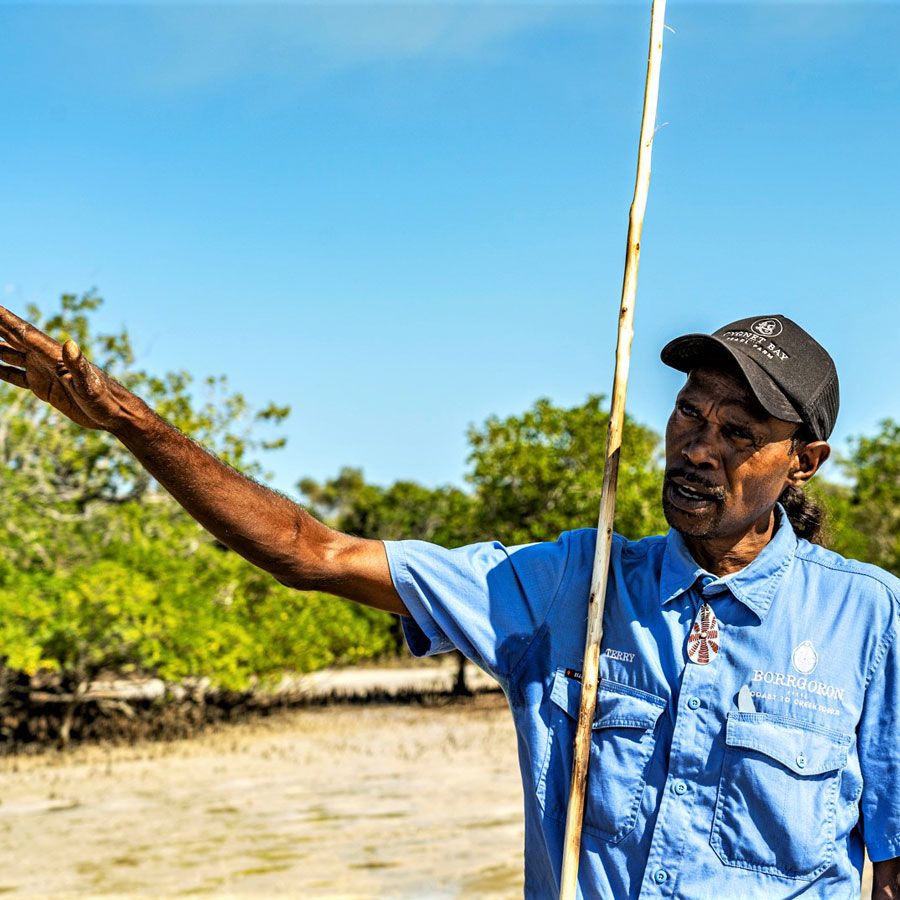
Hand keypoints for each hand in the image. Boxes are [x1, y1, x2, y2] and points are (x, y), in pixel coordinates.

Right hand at [0, 306, 134, 430]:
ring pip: (9, 354)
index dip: (4, 318)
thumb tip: (70, 344)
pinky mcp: (42, 386)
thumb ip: (78, 365)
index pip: (22, 333)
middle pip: (12, 337)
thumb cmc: (105, 399)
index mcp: (53, 354)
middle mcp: (45, 358)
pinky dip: (0, 369)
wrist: (114, 414)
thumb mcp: (89, 385)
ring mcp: (42, 371)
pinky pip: (14, 374)